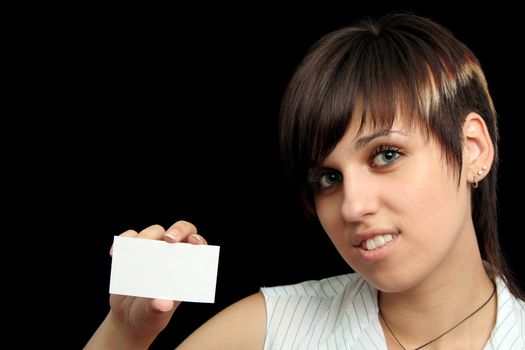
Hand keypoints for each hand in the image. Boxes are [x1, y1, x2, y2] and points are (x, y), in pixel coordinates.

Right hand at [86, 221, 206, 348]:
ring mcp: (153, 250)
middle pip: (181, 231)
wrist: (129, 318)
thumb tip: (163, 304)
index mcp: (185, 268)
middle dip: (178, 229)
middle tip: (169, 238)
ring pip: (155, 231)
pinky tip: (115, 253)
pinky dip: (122, 240)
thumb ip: (158, 309)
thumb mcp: (155, 315)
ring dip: (146, 236)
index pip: (198, 247)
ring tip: (135, 250)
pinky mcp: (133, 251)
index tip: (193, 242)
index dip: (198, 240)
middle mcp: (172, 255)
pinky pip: (129, 238)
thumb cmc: (150, 315)